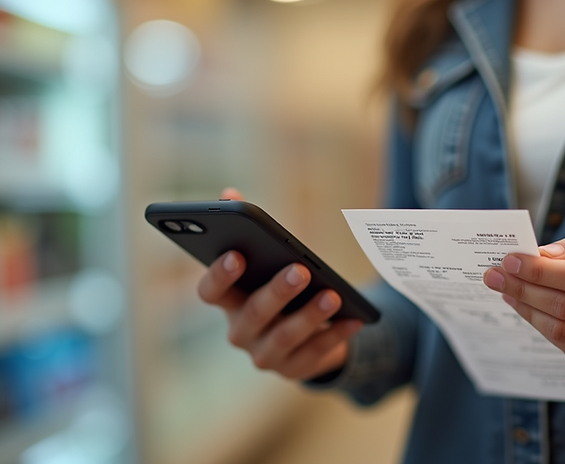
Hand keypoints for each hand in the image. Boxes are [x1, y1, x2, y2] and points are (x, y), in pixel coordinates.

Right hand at [196, 187, 362, 379]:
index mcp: (229, 301)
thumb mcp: (265, 261)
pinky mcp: (293, 369)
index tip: (236, 254)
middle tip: (301, 270)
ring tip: (333, 296)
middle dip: (277, 292)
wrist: (303, 336)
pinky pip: (315, 354)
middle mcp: (240, 331)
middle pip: (253, 313)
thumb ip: (248, 229)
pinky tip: (354, 319)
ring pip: (285, 337)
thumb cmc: (278, 286)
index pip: (210, 292)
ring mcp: (265, 354)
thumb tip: (229, 193)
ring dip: (309, 316)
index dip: (219, 275)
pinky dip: (336, 335)